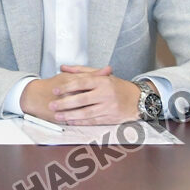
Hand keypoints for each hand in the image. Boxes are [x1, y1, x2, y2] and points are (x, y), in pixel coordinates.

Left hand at [22, 65, 139, 124]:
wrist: (137, 99)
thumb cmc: (117, 86)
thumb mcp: (101, 75)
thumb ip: (81, 71)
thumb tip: (64, 68)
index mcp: (102, 82)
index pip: (82, 83)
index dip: (67, 86)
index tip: (56, 89)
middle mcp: (106, 94)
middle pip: (82, 99)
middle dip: (65, 103)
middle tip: (52, 104)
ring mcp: (109, 107)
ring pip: (86, 112)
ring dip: (70, 115)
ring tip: (58, 115)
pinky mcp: (110, 118)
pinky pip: (93, 121)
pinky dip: (81, 122)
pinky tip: (70, 121)